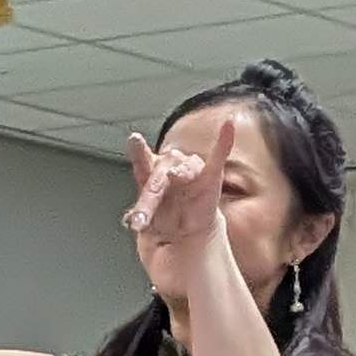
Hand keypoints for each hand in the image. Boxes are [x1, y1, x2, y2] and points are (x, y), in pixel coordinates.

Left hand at [124, 134, 221, 252]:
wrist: (187, 229)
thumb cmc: (163, 217)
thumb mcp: (149, 221)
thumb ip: (140, 216)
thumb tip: (127, 219)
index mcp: (149, 172)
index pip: (142, 160)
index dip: (138, 148)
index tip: (135, 138)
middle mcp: (168, 166)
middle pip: (158, 179)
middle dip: (148, 201)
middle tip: (139, 219)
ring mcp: (189, 170)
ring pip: (185, 169)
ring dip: (181, 173)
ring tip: (174, 175)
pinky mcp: (211, 176)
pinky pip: (219, 157)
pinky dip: (224, 141)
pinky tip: (228, 126)